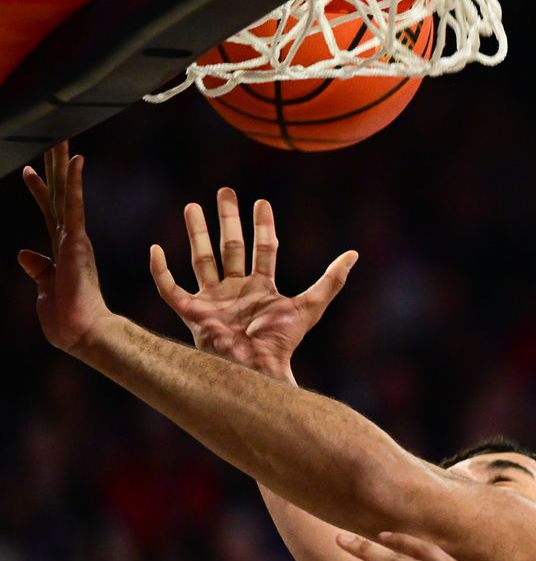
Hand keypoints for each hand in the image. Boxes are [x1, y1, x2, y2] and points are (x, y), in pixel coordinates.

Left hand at [19, 142, 114, 352]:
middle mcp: (70, 240)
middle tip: (53, 139)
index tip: (30, 170)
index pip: (49, 213)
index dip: (39, 191)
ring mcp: (75, 240)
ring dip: (63, 165)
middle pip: (59, 195)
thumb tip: (24, 254)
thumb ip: (38, 270)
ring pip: (66, 193)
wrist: (81, 333)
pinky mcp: (77, 242)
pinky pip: (74, 206)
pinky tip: (76, 160)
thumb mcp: (45, 289)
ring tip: (61, 138)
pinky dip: (75, 183)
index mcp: (62, 251)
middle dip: (55, 168)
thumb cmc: (66, 319)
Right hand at [150, 187, 356, 380]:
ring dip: (197, 232)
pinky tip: (155, 249)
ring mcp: (213, 301)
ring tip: (191, 206)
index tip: (261, 202)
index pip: (263, 250)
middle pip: (230, 248)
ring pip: (201, 259)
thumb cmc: (281, 342)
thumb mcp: (310, 305)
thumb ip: (331, 281)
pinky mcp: (191, 313)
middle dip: (227, 219)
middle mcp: (236, 292)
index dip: (263, 227)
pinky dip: (161, 271)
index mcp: (261, 290)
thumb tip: (354, 254)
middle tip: (224, 192)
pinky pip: (169, 289)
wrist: (255, 367)